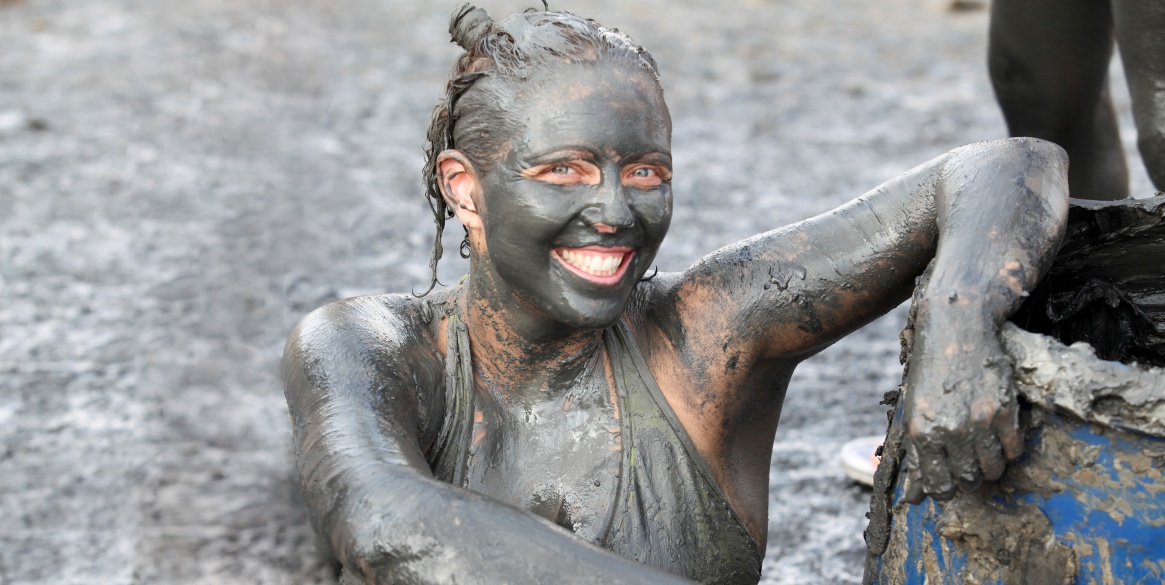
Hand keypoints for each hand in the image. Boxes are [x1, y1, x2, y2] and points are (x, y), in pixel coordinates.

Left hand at [901, 304, 1022, 503]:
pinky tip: (1001, 436)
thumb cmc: (932, 368)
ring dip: (990, 467)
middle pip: (966, 480)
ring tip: (985, 450)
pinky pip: (1013, 450)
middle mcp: (948, 430)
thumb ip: (917, 452)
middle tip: (969, 464)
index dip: (945, 491)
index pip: (935, 485)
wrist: (956, 326)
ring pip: (991, 470)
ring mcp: (978, 422)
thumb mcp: (915, 408)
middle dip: (968, 479)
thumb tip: (915, 497)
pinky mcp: (1003, 411)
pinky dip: (1009, 450)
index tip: (950, 485)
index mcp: (921, 432)